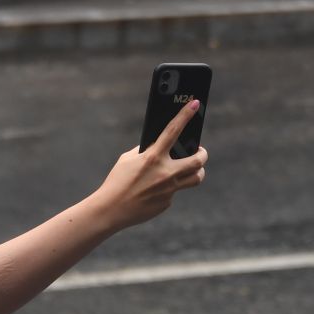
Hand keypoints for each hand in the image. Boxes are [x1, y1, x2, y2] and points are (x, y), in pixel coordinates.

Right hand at [90, 100, 207, 230]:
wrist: (111, 210)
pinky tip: (155, 191)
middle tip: (200, 151)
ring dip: (197, 171)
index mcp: (153, 157)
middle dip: (203, 154)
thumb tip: (159, 146)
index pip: (173, 130)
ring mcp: (169, 189)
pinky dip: (168, 188)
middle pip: (198, 160)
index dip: (185, 115)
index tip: (194, 104)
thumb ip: (146, 150)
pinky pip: (174, 192)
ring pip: (196, 178)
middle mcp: (165, 173)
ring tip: (190, 168)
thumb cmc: (117, 181)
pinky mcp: (166, 203)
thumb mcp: (128, 159)